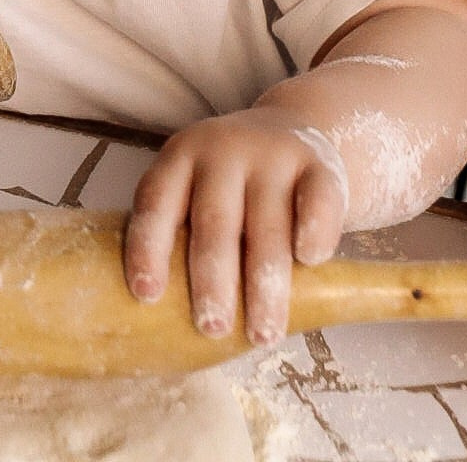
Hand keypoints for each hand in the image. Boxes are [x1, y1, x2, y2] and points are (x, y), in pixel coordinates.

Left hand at [125, 108, 350, 347]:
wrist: (295, 132)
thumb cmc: (233, 190)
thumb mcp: (197, 194)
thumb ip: (183, 240)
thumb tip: (160, 324)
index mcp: (181, 159)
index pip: (156, 202)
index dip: (148, 247)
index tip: (146, 295)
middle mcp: (223, 151)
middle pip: (214, 220)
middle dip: (212, 279)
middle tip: (211, 327)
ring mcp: (273, 156)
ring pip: (267, 225)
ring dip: (265, 284)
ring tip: (263, 333)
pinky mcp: (319, 167)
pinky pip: (317, 202)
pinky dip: (313, 233)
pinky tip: (309, 262)